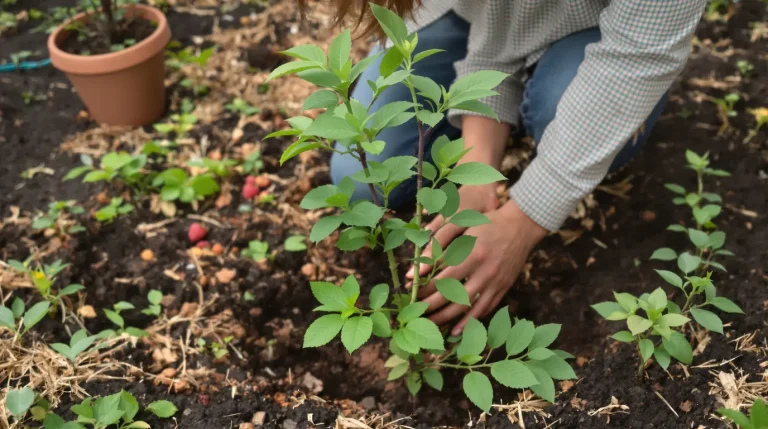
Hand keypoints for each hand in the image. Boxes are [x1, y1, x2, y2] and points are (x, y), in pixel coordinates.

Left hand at [407, 199, 547, 334]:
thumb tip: (418, 268)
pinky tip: (457, 329)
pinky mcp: (503, 288)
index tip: (412, 293)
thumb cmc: (487, 223)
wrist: (521, 226)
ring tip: (432, 325)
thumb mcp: (463, 227)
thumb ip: (439, 245)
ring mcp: (496, 282)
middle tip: (417, 312)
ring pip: (469, 308)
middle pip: (454, 297)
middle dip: (433, 307)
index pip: (443, 278)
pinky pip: (485, 309)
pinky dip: (470, 321)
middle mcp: (485, 272)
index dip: (426, 288)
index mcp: (473, 254)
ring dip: (448, 319)